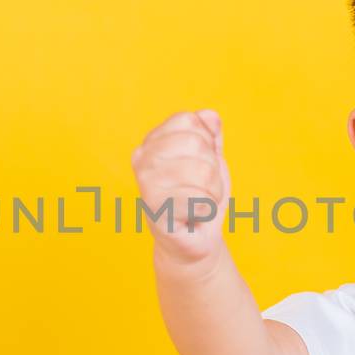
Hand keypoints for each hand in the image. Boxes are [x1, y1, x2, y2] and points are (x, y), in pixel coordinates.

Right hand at [131, 110, 230, 267]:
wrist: (195, 239)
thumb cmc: (200, 196)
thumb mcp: (210, 157)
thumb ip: (210, 133)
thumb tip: (209, 116)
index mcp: (152, 141)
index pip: (189, 120)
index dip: (207, 142)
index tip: (199, 163)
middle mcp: (142, 159)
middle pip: (196, 144)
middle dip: (211, 168)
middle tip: (200, 187)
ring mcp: (146, 185)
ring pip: (202, 171)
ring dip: (212, 191)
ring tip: (198, 202)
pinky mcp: (156, 212)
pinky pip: (200, 200)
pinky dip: (207, 210)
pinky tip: (194, 217)